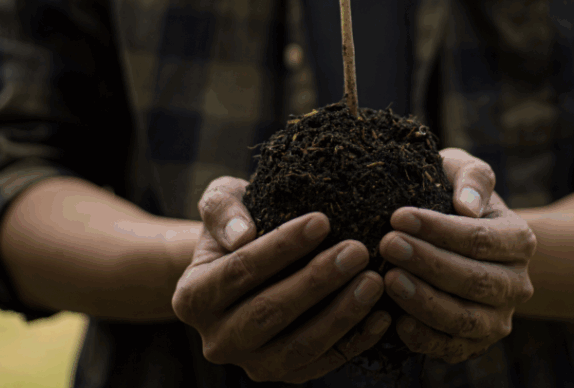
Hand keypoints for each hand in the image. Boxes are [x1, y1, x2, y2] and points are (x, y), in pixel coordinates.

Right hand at [171, 176, 391, 383]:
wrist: (246, 263)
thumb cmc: (237, 224)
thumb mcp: (221, 203)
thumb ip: (222, 209)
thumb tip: (241, 234)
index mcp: (191, 298)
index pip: (240, 270)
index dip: (281, 246)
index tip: (322, 220)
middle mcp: (216, 340)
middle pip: (269, 312)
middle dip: (317, 281)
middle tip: (358, 250)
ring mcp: (251, 364)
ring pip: (299, 346)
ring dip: (341, 314)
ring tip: (374, 281)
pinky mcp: (286, 376)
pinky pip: (323, 364)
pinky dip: (355, 342)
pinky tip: (382, 315)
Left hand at [377, 148, 535, 363]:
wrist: (461, 241)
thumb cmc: (455, 197)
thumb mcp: (464, 173)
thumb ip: (471, 177)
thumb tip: (467, 206)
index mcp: (519, 240)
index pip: (479, 238)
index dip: (439, 230)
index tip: (398, 216)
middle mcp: (516, 284)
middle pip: (474, 280)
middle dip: (428, 263)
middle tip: (387, 244)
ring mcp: (498, 319)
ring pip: (465, 319)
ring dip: (425, 301)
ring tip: (388, 280)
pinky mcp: (475, 344)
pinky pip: (452, 348)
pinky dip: (425, 338)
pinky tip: (396, 321)